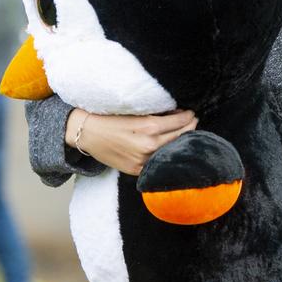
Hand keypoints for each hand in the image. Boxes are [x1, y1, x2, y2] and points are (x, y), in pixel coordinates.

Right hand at [66, 108, 197, 175]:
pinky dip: (167, 154)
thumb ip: (158, 114)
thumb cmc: (111, 118)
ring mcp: (144, 160)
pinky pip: (159, 162)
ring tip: (184, 132)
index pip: (181, 122)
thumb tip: (179, 114)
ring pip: (173, 150)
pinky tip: (169, 146)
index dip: (189, 116)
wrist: (88, 134)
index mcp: (150, 127)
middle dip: (190, 127)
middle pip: (181, 136)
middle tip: (193, 120)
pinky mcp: (137, 170)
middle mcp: (149, 145)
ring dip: (181, 140)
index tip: (191, 112)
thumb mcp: (136, 111)